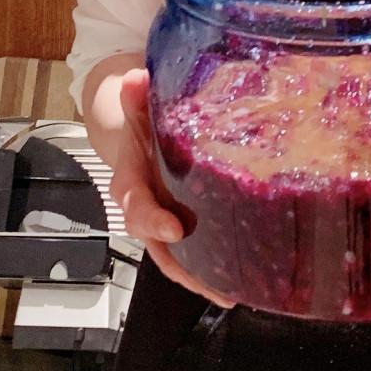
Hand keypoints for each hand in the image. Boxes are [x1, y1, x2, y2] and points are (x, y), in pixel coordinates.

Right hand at [110, 68, 237, 308]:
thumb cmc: (138, 121)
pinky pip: (193, 253)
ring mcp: (163, 220)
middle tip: (215, 283)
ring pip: (177, 259)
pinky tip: (240, 281)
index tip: (176, 229)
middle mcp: (145, 208)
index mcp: (130, 182)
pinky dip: (211, 269)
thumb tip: (136, 77)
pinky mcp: (182, 225)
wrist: (132, 133)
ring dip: (202, 278)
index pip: (136, 207)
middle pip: (158, 246)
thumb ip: (136, 97)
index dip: (153, 221)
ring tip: (234, 292)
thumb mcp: (135, 107)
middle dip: (185, 268)